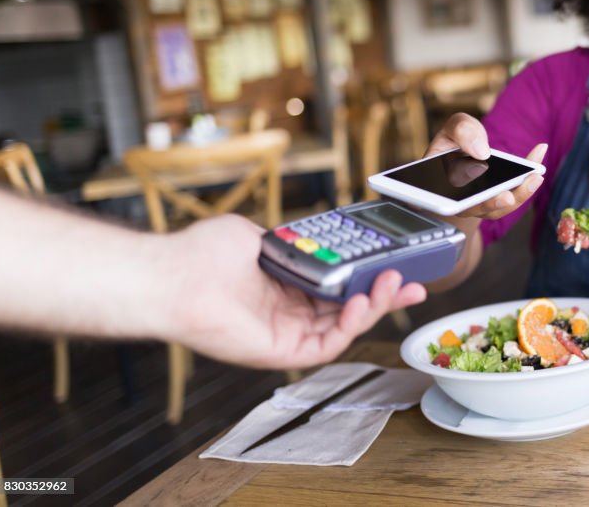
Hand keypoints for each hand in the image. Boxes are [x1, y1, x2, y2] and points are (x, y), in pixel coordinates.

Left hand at [163, 215, 426, 368]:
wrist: (173, 274)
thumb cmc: (202, 254)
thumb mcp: (259, 235)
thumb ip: (290, 239)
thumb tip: (312, 235)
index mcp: (286, 288)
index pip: (338, 287)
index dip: (368, 278)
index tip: (394, 265)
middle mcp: (289, 314)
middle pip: (349, 310)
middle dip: (385, 296)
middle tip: (415, 282)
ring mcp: (286, 335)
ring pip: (344, 328)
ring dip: (374, 307)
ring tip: (394, 283)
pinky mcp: (279, 353)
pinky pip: (325, 346)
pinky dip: (348, 326)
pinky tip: (358, 301)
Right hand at [425, 113, 545, 219]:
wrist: (463, 149)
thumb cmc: (455, 140)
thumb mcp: (454, 128)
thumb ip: (462, 131)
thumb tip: (481, 151)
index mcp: (443, 188)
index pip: (449, 202)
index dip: (461, 204)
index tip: (468, 200)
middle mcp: (463, 201)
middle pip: (479, 208)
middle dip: (494, 203)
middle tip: (507, 197)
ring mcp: (483, 202)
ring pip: (501, 206)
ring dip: (519, 194)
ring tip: (534, 177)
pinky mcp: (501, 196)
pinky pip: (514, 192)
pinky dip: (528, 176)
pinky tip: (539, 153)